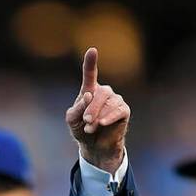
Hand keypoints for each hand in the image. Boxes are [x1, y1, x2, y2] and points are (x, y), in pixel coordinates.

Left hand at [65, 47, 129, 175]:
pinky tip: (102, 123)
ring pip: (108, 103)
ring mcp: (115, 100)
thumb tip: (88, 95)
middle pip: (99, 93)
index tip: (92, 50)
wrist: (94, 145)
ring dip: (97, 117)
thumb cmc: (82, 129)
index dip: (91, 62)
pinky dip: (108, 118)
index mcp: (89, 90)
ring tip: (91, 127)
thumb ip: (76, 108)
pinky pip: (118, 111)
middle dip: (91, 108)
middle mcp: (104, 92)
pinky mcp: (124, 110)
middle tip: (86, 121)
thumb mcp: (72, 120)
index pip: (90, 73)